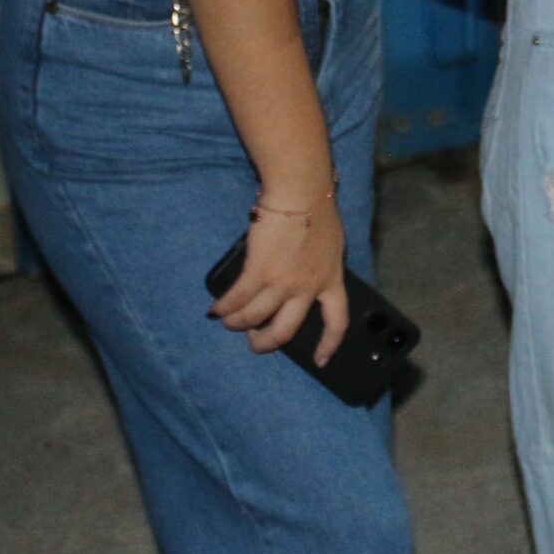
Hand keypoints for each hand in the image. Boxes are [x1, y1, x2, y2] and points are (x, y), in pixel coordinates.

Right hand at [209, 197, 350, 363]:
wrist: (301, 192)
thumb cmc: (318, 208)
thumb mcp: (331, 243)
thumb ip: (321, 263)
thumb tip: (308, 272)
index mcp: (331, 280)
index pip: (337, 322)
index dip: (329, 344)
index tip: (321, 360)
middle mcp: (308, 288)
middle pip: (286, 329)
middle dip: (267, 342)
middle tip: (255, 343)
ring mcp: (283, 282)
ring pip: (256, 317)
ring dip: (238, 323)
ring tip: (229, 323)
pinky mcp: (259, 272)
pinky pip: (238, 299)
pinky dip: (224, 307)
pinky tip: (216, 309)